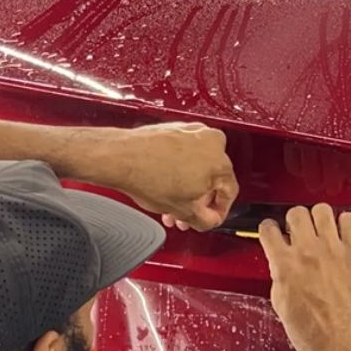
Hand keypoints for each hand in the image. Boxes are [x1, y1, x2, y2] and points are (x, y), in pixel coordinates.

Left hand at [113, 122, 237, 230]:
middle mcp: (211, 142)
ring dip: (187, 189)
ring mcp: (193, 132)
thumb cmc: (148, 176)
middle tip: (186, 216)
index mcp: (220, 162)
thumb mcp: (184, 211)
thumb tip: (209, 220)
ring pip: (198, 168)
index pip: (229, 193)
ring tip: (171, 205)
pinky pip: (185, 155)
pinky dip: (178, 171)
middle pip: (212, 180)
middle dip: (198, 202)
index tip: (208, 219)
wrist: (122, 157)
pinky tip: (165, 185)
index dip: (218, 212)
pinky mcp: (176, 129)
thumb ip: (206, 221)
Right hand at [258, 205, 350, 350]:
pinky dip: (345, 224)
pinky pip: (350, 221)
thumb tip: (281, 260)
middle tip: (300, 231)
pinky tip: (342, 234)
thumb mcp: (279, 300)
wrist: (336, 344)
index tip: (274, 231)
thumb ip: (279, 273)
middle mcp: (308, 252)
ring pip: (322, 210)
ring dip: (319, 219)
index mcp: (284, 263)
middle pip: (296, 213)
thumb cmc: (309, 330)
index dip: (269, 229)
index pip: (268, 228)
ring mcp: (334, 250)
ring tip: (322, 230)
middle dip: (295, 221)